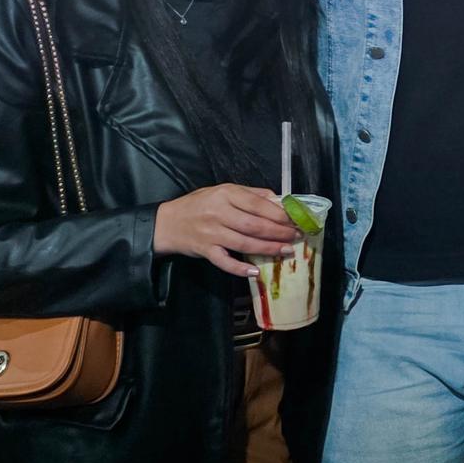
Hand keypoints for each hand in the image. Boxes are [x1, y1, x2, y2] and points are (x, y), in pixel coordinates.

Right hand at [152, 184, 301, 277]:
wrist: (167, 222)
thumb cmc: (199, 204)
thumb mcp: (222, 190)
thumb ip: (251, 194)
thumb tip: (279, 200)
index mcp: (226, 194)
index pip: (258, 204)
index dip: (280, 214)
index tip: (296, 220)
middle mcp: (219, 213)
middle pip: (254, 225)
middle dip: (279, 232)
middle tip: (296, 236)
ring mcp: (211, 233)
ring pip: (244, 243)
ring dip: (268, 248)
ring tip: (286, 251)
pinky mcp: (205, 251)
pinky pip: (225, 262)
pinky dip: (240, 268)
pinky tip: (256, 272)